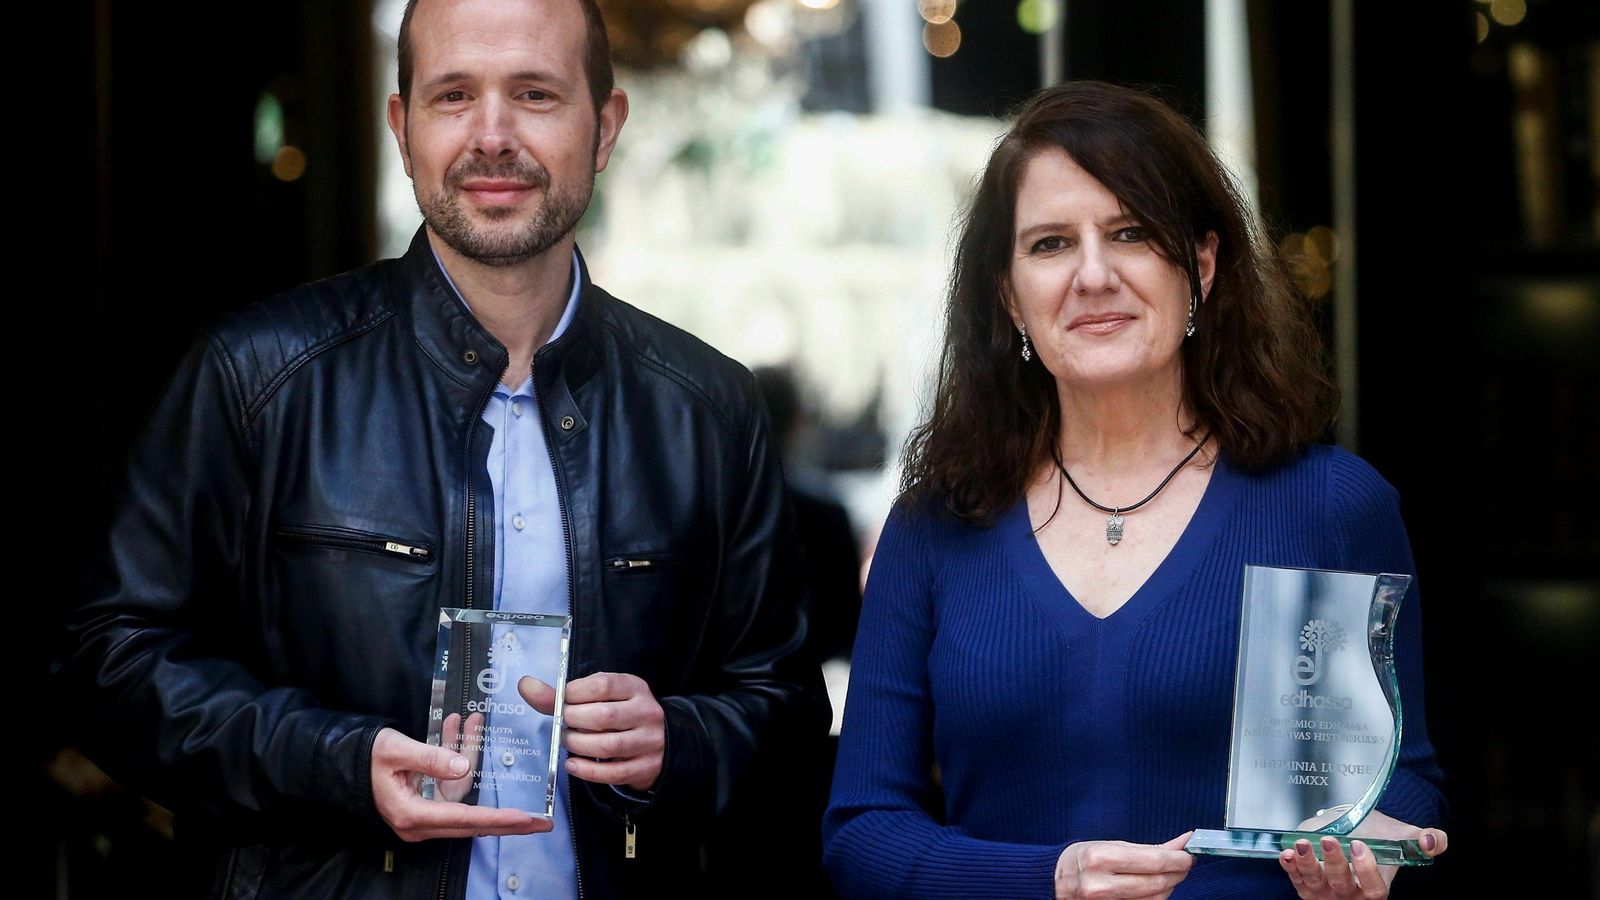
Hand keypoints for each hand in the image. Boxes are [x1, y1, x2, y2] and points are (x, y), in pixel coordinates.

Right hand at [370, 727, 551, 841]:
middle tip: (541, 821)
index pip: (464, 819)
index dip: (498, 819)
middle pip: (473, 823)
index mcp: (411, 814)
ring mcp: (422, 818)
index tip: (525, 820)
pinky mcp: (425, 808)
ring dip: (477, 767)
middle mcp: (419, 824)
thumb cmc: (365, 757)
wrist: (341, 763)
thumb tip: (463, 767)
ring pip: (465, 800)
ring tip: (487, 738)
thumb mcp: (395, 750)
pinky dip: (461, 761)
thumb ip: (429, 757)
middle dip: (508, 819)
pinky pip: (453, 789)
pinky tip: (463, 730)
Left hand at [520, 672, 664, 791]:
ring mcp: (649, 741)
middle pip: (603, 716)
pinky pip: (613, 773)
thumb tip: (527, 685)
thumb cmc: (622, 714)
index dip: (574, 693)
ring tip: (568, 742)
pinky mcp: (645, 767)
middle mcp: (646, 713)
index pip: (602, 685)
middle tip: (563, 724)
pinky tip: (573, 765)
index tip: (563, 700)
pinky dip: (587, 771)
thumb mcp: (602, 697)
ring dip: (578, 745)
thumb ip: (564, 695)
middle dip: (573, 721)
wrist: (661, 741)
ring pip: (607, 746)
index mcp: (635, 688)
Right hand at [1054, 832, 1192, 899]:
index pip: (1153, 861)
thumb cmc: (1082, 859)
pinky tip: (1155, 887)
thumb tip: (1182, 844)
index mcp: (1100, 858)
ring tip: (1169, 874)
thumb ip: (1147, 848)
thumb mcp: (1110, 845)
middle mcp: (1102, 885)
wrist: (1054, 882)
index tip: (1188, 855)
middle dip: (1177, 873)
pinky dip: (1156, 897)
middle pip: (1157, 883)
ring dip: (1169, 887)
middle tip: (1184, 863)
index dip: (1178, 859)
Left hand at [1278, 813, 1447, 898]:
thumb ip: (1425, 839)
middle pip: (1342, 886)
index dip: (1366, 871)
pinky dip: (1290, 868)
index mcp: (1376, 887)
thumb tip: (1433, 841)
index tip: (1359, 846)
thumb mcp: (1402, 836)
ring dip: (1307, 865)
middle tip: (1330, 840)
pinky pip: (1296, 881)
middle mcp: (1351, 894)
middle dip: (1335, 864)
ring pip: (1316, 885)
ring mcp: (1326, 893)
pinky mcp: (1306, 886)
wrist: (1350, 829)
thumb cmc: (1377, 836)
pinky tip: (1286, 854)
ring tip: (1302, 845)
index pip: (1374, 890)